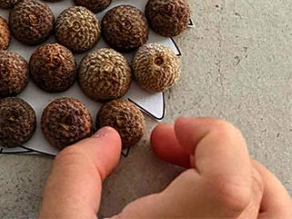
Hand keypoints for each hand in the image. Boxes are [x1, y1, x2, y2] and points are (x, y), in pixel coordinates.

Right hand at [39, 117, 290, 217]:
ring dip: (242, 183)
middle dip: (215, 153)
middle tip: (171, 155)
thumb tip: (105, 137)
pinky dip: (253, 212)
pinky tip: (210, 212)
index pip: (231, 172)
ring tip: (197, 182)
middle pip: (257, 185)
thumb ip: (76, 176)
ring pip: (278, 213)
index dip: (206, 136)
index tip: (168, 137)